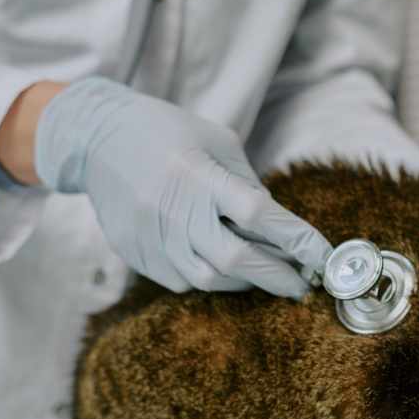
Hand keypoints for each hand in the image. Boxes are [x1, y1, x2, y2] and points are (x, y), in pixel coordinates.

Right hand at [32, 77, 331, 296]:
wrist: (96, 138)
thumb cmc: (168, 133)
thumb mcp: (218, 143)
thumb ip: (249, 186)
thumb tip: (280, 230)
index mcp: (199, 175)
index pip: (258, 216)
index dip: (296, 240)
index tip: (323, 257)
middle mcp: (172, 209)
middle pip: (236, 260)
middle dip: (277, 277)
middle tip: (301, 284)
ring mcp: (149, 235)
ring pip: (208, 280)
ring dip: (245, 282)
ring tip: (263, 273)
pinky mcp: (134, 252)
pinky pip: (180, 282)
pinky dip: (208, 280)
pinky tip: (220, 266)